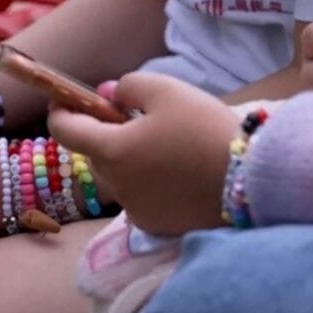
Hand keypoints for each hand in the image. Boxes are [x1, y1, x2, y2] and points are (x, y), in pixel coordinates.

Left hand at [48, 72, 239, 235]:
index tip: (66, 100)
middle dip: (106, 134)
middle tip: (136, 117)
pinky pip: (140, 197)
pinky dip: (148, 182)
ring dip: (129, 159)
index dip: (60, 111)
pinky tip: (178, 173)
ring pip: (119, 176)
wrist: (251, 179)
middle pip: (96, 154)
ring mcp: (135, 210)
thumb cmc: (206, 128)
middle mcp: (116, 185)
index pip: (64, 131)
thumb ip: (129, 86)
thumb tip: (108, 95)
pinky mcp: (157, 225)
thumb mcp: (168, 91)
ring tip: (165, 145)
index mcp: (112, 150)